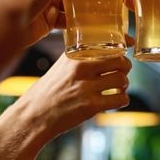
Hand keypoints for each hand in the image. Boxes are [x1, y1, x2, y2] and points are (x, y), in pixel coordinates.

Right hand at [13, 54, 131, 141]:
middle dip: (125, 67)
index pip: (106, 44)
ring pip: (122, 80)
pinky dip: (122, 100)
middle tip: (121, 72)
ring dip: (124, 85)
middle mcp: (80, 68)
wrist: (33, 116)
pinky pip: (120, 99)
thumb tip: (101, 51)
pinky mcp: (91, 106)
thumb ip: (78, 57)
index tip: (126, 46)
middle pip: (120, 61)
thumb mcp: (59, 67)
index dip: (121, 45)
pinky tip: (114, 100)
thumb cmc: (47, 92)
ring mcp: (86, 87)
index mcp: (74, 55)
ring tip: (117, 88)